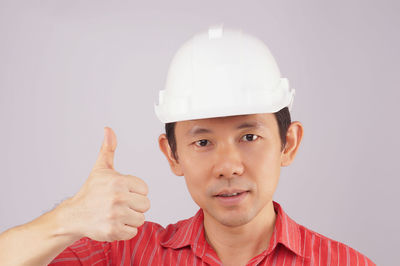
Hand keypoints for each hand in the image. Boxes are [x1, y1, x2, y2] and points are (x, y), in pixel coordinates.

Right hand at [63, 127, 149, 241]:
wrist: (74, 216)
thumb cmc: (91, 191)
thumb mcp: (100, 168)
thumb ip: (108, 149)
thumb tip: (108, 129)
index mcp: (118, 181)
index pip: (145, 189)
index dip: (135, 192)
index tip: (121, 192)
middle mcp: (117, 197)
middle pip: (146, 205)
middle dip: (134, 206)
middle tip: (118, 204)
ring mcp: (115, 215)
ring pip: (141, 219)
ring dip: (130, 219)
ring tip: (116, 214)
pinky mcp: (113, 231)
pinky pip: (133, 232)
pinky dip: (125, 230)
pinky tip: (113, 223)